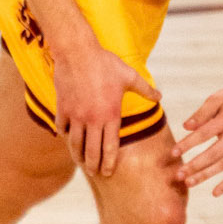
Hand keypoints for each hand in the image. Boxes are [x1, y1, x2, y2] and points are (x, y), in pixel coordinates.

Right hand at [54, 39, 161, 177]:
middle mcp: (93, 119)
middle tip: (94, 172)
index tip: (108, 172)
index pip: (110, 147)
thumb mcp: (129, 75)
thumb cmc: (104, 62)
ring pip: (75, 142)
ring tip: (80, 161)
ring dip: (77, 155)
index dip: (109, 162)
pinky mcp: (63, 107)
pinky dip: (64, 134)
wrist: (77, 51)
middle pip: (92, 151)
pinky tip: (66, 137)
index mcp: (111, 115)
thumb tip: (160, 96)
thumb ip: (145, 89)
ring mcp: (76, 114)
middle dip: (93, 165)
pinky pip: (62, 127)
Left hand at [175, 78, 222, 193]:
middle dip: (194, 166)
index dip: (187, 144)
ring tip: (189, 182)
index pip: (204, 134)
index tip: (173, 153)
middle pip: (214, 154)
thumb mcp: (217, 98)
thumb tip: (186, 127)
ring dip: (206, 175)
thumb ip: (201, 113)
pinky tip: (215, 192)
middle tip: (178, 175)